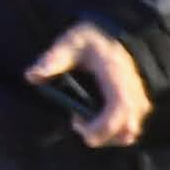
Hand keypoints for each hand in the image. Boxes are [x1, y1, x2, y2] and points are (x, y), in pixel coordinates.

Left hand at [25, 23, 149, 148]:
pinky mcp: (137, 104)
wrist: (113, 34)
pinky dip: (113, 132)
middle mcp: (132, 90)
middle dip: (102, 136)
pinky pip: (130, 128)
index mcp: (117, 75)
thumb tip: (32, 76)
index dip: (102, 126)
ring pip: (130, 132)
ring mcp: (137, 98)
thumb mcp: (69, 43)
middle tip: (76, 124)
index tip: (79, 128)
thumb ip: (53, 59)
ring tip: (84, 121)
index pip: (119, 108)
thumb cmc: (91, 39)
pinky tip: (95, 120)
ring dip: (106, 136)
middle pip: (127, 128)